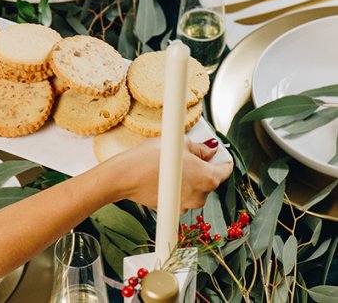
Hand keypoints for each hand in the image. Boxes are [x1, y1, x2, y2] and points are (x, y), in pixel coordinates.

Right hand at [108, 137, 232, 210]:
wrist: (127, 175)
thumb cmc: (152, 158)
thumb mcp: (180, 143)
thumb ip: (200, 148)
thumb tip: (210, 150)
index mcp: (208, 178)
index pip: (225, 170)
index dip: (223, 158)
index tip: (218, 153)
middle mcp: (200, 196)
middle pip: (209, 180)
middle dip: (202, 167)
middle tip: (188, 153)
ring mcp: (186, 205)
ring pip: (194, 189)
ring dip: (189, 178)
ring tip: (173, 164)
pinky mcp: (172, 209)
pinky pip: (181, 196)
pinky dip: (177, 187)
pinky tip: (165, 176)